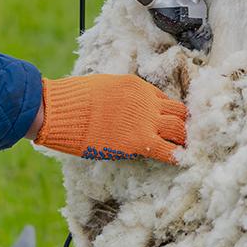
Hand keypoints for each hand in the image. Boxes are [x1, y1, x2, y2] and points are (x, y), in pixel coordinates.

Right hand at [32, 74, 187, 163]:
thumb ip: (120, 95)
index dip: (166, 113)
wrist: (63, 111)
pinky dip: (177, 155)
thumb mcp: (104, 87)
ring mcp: (147, 120)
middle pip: (179, 111)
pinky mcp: (141, 141)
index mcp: (138, 85)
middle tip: (180, 137)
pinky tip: (181, 160)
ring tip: (183, 148)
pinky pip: (169, 150)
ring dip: (183, 138)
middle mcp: (148, 100)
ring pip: (180, 128)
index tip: (165, 123)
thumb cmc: (74, 99)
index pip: (163, 99)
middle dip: (182, 124)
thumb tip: (121, 108)